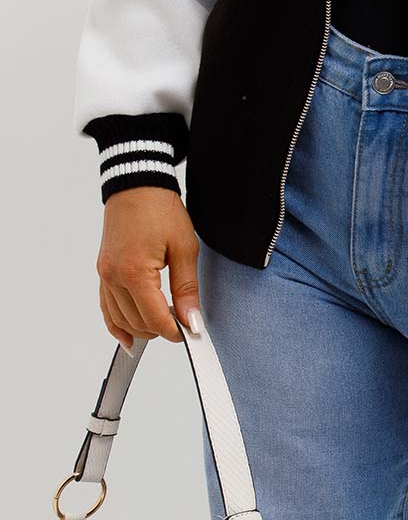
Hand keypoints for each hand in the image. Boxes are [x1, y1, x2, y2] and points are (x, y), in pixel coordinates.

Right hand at [95, 187, 202, 351]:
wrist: (137, 184)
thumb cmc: (160, 209)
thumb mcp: (184, 247)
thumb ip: (187, 288)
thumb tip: (192, 319)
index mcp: (135, 272)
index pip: (155, 319)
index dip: (174, 331)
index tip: (190, 333)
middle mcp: (114, 277)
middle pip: (137, 322)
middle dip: (160, 329)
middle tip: (183, 324)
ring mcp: (105, 275)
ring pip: (120, 319)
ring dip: (141, 329)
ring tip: (164, 326)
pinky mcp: (103, 271)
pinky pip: (107, 307)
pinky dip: (118, 324)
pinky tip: (130, 336)